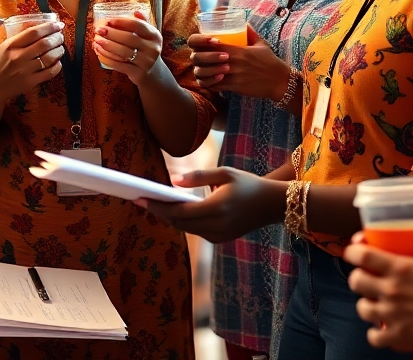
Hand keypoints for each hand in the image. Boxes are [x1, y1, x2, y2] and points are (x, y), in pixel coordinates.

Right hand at [0, 20, 65, 103]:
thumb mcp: (3, 48)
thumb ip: (19, 39)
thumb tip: (40, 29)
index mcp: (10, 46)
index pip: (33, 32)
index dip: (48, 27)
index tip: (58, 24)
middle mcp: (18, 57)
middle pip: (44, 44)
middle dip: (57, 38)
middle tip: (61, 36)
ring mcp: (25, 71)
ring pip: (49, 58)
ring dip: (59, 51)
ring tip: (60, 48)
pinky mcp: (30, 82)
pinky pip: (49, 73)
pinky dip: (57, 66)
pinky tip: (58, 62)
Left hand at [93, 14, 162, 85]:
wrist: (153, 72)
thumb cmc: (145, 49)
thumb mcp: (147, 36)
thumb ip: (141, 23)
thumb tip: (135, 11)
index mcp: (154, 36)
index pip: (138, 25)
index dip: (122, 22)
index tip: (108, 21)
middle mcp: (153, 49)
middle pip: (129, 38)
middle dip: (112, 33)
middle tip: (99, 30)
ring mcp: (146, 62)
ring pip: (123, 52)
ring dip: (107, 46)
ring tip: (96, 41)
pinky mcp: (138, 73)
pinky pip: (119, 65)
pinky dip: (107, 59)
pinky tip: (99, 53)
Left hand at [142, 166, 278, 241]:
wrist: (272, 204)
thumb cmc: (248, 183)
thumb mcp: (224, 173)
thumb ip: (198, 176)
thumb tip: (173, 181)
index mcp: (217, 208)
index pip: (179, 212)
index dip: (158, 207)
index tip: (140, 199)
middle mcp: (217, 226)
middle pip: (179, 223)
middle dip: (159, 212)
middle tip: (140, 200)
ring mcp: (219, 236)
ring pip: (186, 229)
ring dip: (169, 218)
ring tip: (152, 204)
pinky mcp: (221, 239)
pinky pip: (196, 232)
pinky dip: (183, 222)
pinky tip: (173, 211)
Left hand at [188, 28, 288, 97]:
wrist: (279, 81)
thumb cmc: (270, 61)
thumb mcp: (260, 43)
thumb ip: (249, 33)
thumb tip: (242, 22)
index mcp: (238, 50)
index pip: (212, 44)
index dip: (202, 43)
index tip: (201, 44)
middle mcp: (234, 62)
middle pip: (206, 58)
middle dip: (199, 57)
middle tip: (198, 56)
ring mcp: (234, 76)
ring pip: (208, 74)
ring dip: (202, 72)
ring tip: (201, 69)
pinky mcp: (235, 87)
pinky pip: (215, 86)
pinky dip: (209, 84)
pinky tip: (208, 81)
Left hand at [343, 227, 412, 349]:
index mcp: (399, 268)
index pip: (361, 255)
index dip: (352, 251)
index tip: (354, 252)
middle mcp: (390, 291)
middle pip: (356, 282)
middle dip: (357, 278)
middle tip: (367, 278)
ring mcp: (392, 315)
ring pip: (362, 309)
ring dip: (366, 304)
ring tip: (374, 303)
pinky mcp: (399, 337)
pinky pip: (375, 337)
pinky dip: (376, 334)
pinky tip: (382, 329)